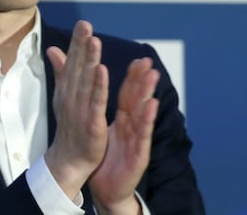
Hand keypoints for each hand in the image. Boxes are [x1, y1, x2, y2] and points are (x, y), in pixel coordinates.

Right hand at [44, 20, 108, 199]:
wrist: (68, 159)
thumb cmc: (69, 126)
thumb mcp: (64, 95)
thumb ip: (62, 71)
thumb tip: (54, 49)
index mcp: (67, 89)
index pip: (72, 62)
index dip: (77, 43)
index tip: (82, 24)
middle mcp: (71, 96)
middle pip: (77, 67)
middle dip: (81, 45)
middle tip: (85, 25)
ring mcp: (80, 109)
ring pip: (86, 81)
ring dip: (89, 60)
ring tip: (94, 41)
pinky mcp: (90, 122)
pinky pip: (95, 102)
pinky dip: (98, 86)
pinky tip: (102, 70)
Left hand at [89, 58, 159, 214]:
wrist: (106, 187)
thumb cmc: (104, 155)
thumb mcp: (100, 127)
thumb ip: (99, 107)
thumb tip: (94, 89)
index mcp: (122, 119)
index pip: (127, 94)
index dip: (132, 77)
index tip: (137, 59)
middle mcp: (132, 126)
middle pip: (138, 100)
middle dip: (143, 80)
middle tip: (148, 61)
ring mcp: (137, 139)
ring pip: (143, 113)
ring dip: (148, 94)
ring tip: (152, 75)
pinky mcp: (139, 154)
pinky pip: (143, 134)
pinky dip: (147, 120)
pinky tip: (151, 106)